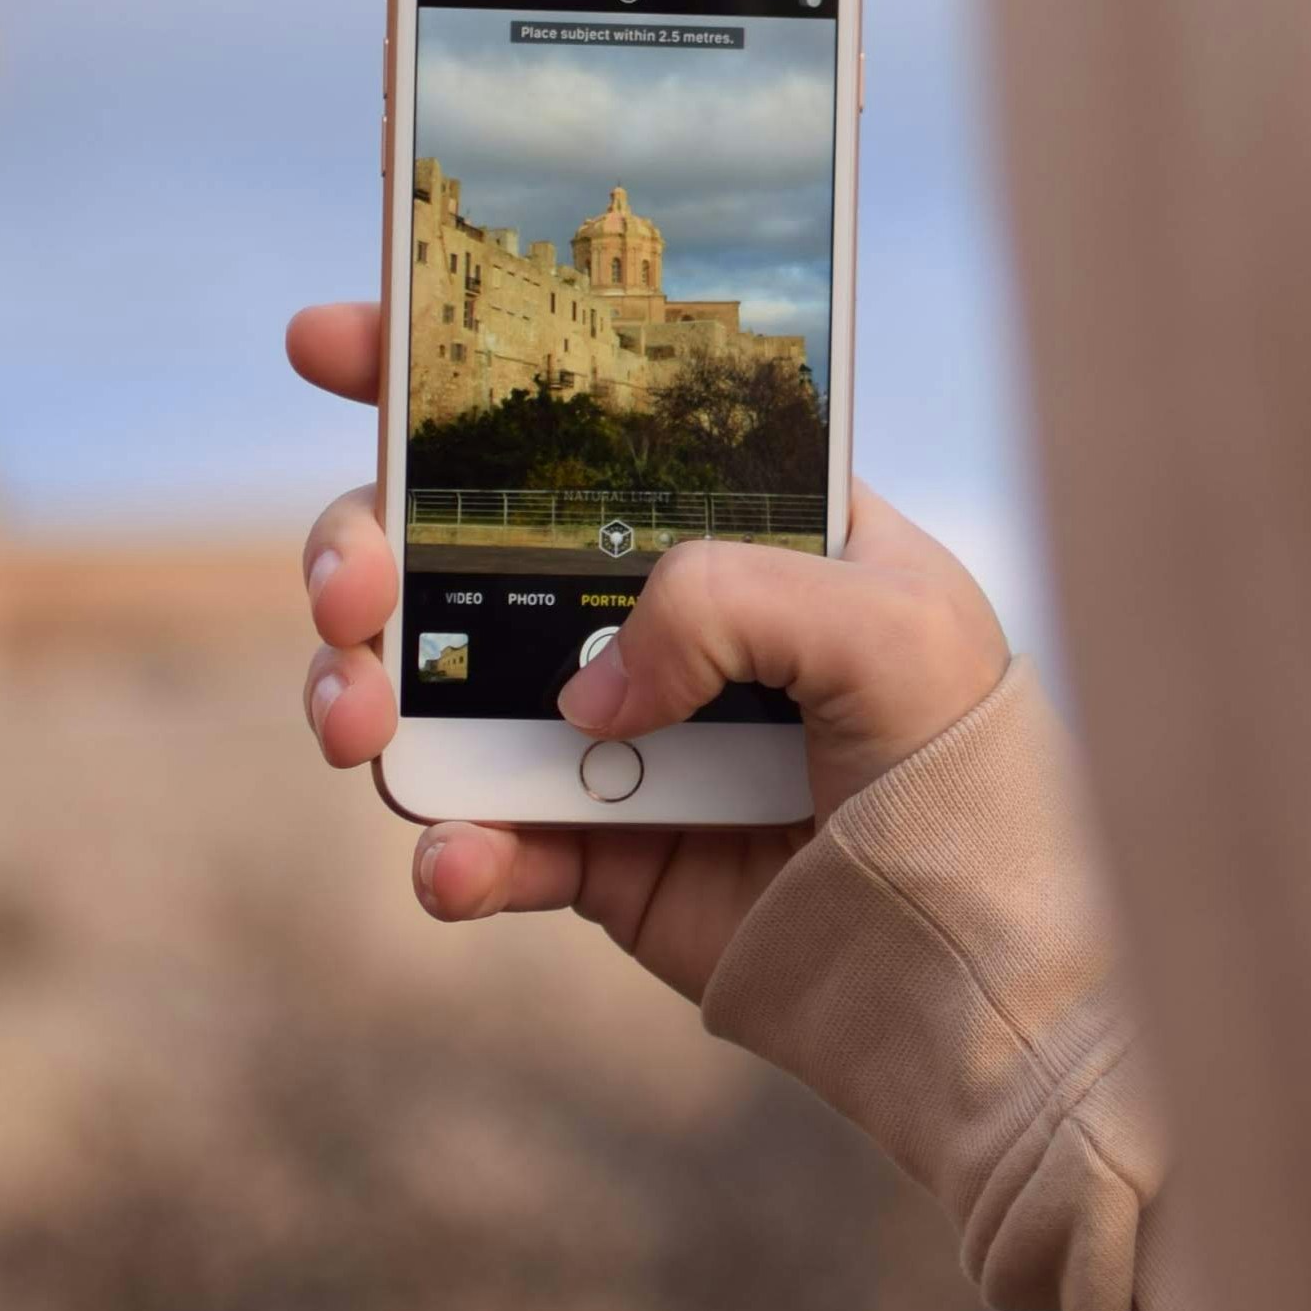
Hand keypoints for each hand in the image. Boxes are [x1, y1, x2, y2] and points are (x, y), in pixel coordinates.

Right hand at [286, 299, 1009, 1013]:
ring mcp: (608, 735)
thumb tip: (585, 696)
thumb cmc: (965, 760)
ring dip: (360, 696)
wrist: (978, 969)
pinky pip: (483, 840)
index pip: (571, 414)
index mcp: (726, 520)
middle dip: (355, 550)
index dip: (439, 371)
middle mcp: (649, 614)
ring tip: (361, 731)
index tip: (332, 340)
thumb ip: (722, 598)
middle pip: (445, 544)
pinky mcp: (594, 855)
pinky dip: (452, 853)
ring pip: (427, 689)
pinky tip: (459, 865)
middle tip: (352, 593)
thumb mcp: (886, 625)